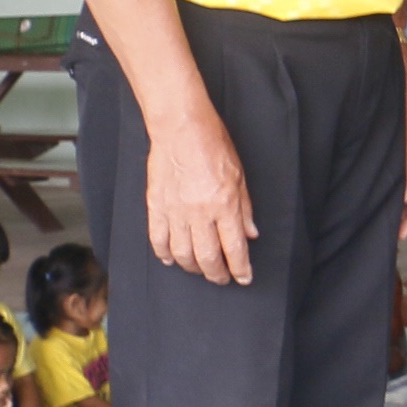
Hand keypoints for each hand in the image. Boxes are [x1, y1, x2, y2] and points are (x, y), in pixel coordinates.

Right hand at [143, 97, 258, 285]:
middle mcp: (200, 213)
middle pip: (207, 258)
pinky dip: (164, 254)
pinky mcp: (156, 207)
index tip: (244, 278)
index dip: (240, 268)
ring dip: (193, 267)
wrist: (181, 128)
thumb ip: (244, 208)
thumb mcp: (240, 175)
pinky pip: (158, 240)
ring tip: (200, 269)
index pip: (235, 248)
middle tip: (223, 278)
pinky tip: (171, 259)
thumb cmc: (214, 145)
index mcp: (224, 204)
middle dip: (217, 274)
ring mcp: (175, 211)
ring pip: (182, 254)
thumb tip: (250, 234)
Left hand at [399, 80, 406, 241]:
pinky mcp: (402, 155)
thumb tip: (402, 200)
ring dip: (400, 206)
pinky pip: (402, 180)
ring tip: (385, 221)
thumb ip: (402, 173)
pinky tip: (382, 199)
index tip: (401, 234)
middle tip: (390, 233)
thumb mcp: (400, 146)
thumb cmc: (397, 113)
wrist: (391, 88)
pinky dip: (395, 193)